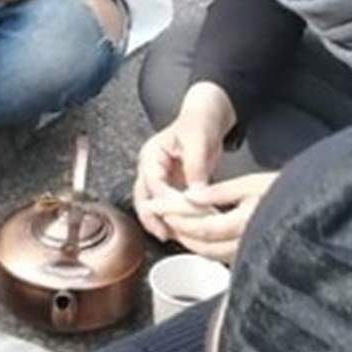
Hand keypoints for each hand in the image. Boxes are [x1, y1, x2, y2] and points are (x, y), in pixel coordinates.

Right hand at [133, 84, 232, 240]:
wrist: (208, 115)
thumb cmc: (199, 121)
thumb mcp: (199, 140)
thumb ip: (196, 167)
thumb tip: (195, 193)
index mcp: (151, 155)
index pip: (153, 183)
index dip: (165, 200)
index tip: (180, 213)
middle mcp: (150, 168)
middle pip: (143, 198)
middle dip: (153, 217)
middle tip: (166, 234)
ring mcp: (159, 177)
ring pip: (151, 204)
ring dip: (160, 220)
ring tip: (173, 236)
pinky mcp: (170, 184)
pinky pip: (167, 204)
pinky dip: (172, 216)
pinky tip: (183, 227)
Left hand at [158, 172, 277, 262]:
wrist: (311, 205)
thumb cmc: (286, 189)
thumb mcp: (252, 182)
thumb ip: (219, 192)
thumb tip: (189, 197)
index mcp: (246, 223)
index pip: (202, 227)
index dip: (177, 218)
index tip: (158, 208)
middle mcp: (247, 242)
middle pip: (203, 244)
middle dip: (180, 231)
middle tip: (161, 216)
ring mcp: (249, 251)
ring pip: (211, 253)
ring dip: (190, 240)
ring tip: (174, 224)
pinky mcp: (250, 254)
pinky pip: (221, 255)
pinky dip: (205, 245)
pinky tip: (196, 235)